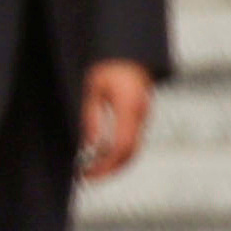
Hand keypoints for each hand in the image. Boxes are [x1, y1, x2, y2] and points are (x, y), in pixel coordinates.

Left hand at [77, 57, 156, 182]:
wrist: (131, 53)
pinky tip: (101, 157)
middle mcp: (140, 115)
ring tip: (91, 170)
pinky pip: (133, 142)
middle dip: (109, 170)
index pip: (120, 147)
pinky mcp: (141, 118)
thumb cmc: (109, 67)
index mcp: (128, 107)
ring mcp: (143, 118)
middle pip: (129, 154)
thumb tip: (90, 147)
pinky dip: (118, 155)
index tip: (87, 173)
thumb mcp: (93, 90)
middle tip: (86, 177)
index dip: (104, 164)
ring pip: (133, 151)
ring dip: (113, 165)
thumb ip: (92, 119)